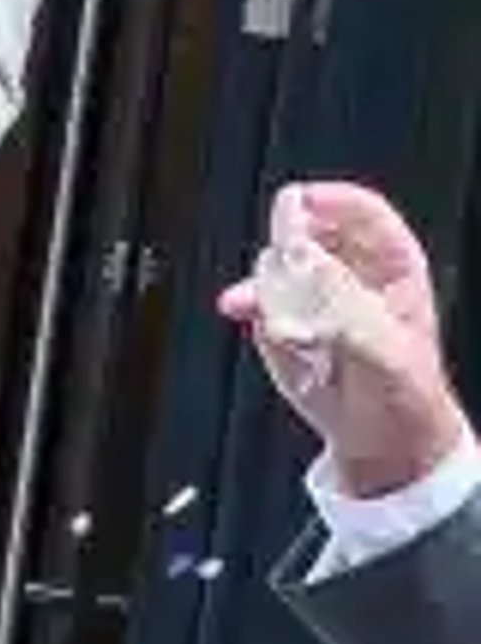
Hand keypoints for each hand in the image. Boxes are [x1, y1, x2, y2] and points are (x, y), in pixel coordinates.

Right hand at [219, 181, 470, 497]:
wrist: (378, 443)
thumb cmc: (403, 396)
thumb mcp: (385, 349)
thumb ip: (342, 304)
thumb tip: (302, 261)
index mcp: (391, 265)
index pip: (362, 211)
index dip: (331, 200)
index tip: (300, 203)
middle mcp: (348, 268)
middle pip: (311, 227)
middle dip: (289, 243)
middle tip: (281, 260)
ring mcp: (312, 289)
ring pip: (278, 258)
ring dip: (268, 278)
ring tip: (277, 311)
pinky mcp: (282, 313)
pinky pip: (256, 292)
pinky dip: (246, 299)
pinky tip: (241, 308)